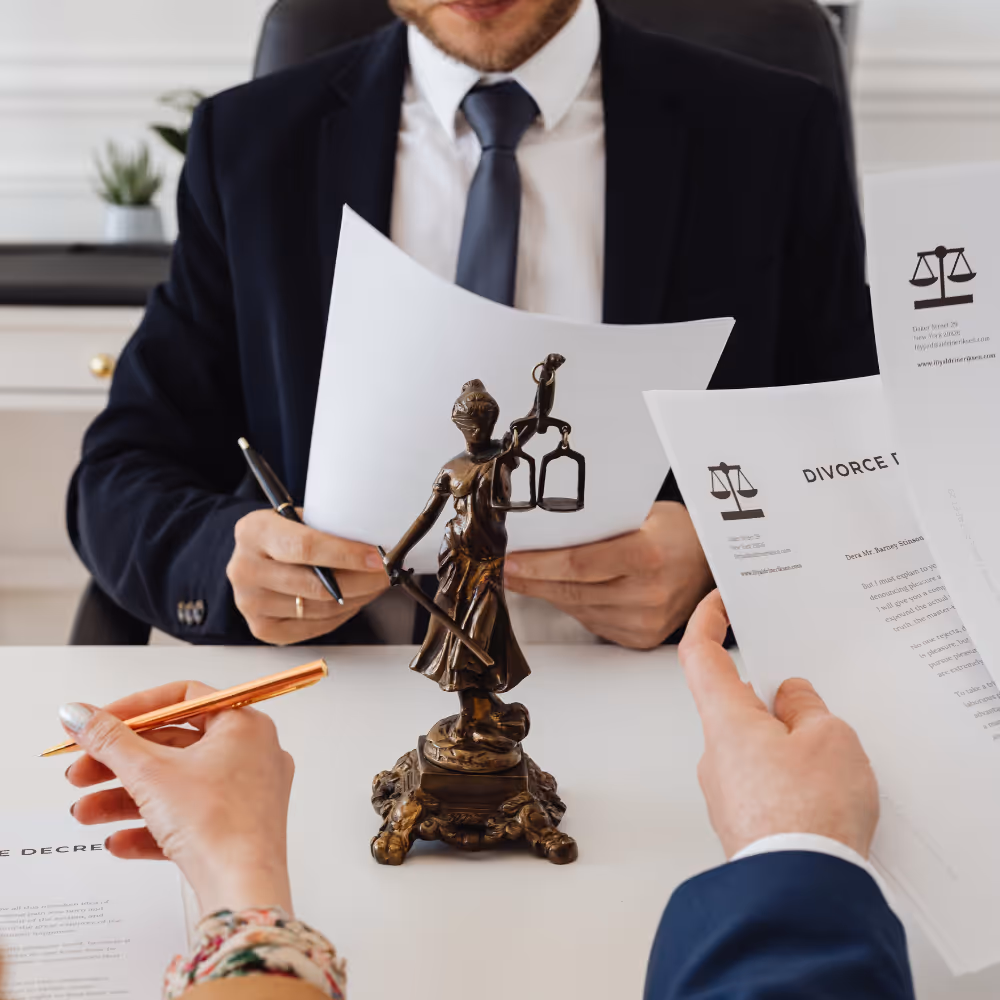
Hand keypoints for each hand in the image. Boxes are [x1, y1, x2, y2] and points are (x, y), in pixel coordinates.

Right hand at [61, 683, 294, 915]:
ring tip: (84, 813)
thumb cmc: (216, 823)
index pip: (184, 699)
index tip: (98, 723)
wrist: (243, 890)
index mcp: (244, 725)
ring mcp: (247, 792)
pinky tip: (117, 841)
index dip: (134, 708)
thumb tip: (78, 713)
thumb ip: (109, 740)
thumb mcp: (149, 774)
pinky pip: (189, 818)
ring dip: (125, 797)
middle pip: (173, 745)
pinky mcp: (237, 828)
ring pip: (176, 785)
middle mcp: (252, 753)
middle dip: (119, 762)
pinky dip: (152, 825)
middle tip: (80, 773)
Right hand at [227, 508, 388, 644]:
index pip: (306, 547)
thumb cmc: (285, 534)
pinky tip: (354, 600)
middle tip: (387, 573)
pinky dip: (341, 615)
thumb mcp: (299, 518)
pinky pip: (315, 626)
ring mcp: (250, 603)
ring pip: (321, 608)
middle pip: (317, 584)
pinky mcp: (262, 628)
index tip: (377, 558)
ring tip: (374, 584)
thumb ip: (328, 529)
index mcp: (254, 531)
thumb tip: (376, 546)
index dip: (347, 554)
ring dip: (357, 598)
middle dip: (362, 580)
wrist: (255, 556)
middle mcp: (245, 569)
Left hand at [504, 502, 712, 648]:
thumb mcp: (642, 514)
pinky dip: (571, 605)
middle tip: (505, 568)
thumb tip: (545, 531)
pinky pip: (591, 621)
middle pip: (571, 590)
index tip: (510, 560)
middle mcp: (648, 595)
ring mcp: (645, 621)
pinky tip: (559, 591)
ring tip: (525, 577)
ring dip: (547, 593)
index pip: (578, 564)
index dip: (538, 564)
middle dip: (531, 579)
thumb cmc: (678, 533)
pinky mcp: (640, 637)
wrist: (714, 564)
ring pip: (577, 608)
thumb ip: (599, 525)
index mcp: (648, 556)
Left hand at [679, 590, 878, 858]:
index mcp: (726, 720)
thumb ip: (807, 708)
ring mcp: (724, 791)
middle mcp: (713, 753)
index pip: (700, 655)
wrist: (802, 894)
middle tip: (814, 707)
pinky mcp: (741, 822)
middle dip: (775, 700)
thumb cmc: (809, 815)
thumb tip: (791, 700)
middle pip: (736, 705)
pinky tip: (822, 795)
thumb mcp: (829, 739)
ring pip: (754, 746)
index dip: (706, 622)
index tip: (718, 602)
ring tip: (830, 762)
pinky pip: (763, 782)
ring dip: (786, 743)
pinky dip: (789, 778)